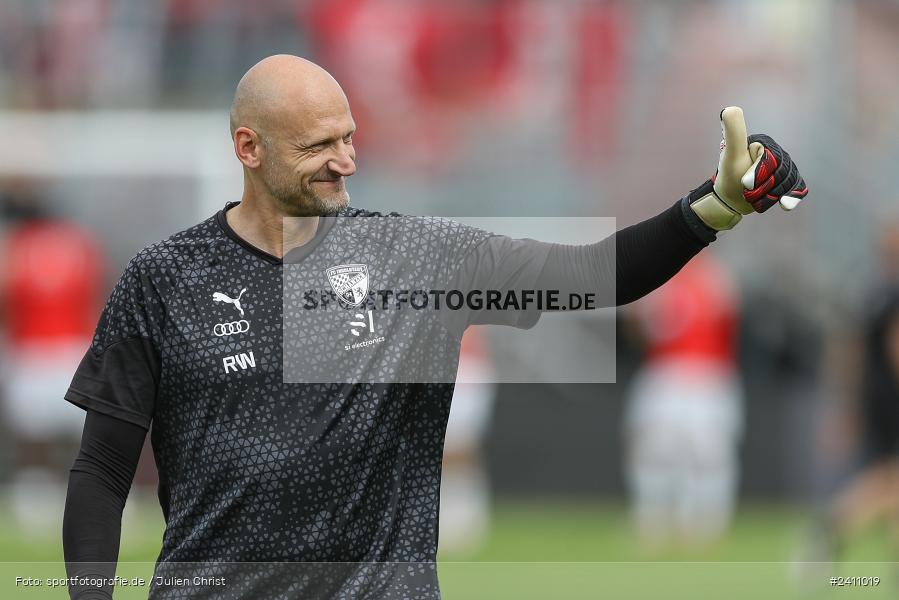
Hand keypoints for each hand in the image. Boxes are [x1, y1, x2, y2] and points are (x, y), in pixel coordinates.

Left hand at [690, 106, 808, 230]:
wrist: (729, 199)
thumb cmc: (729, 175)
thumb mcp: (730, 153)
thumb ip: (733, 132)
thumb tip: (728, 109)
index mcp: (764, 143)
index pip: (771, 160)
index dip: (759, 174)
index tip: (744, 183)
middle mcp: (777, 152)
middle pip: (781, 173)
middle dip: (764, 187)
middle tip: (747, 192)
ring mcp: (784, 166)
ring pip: (788, 182)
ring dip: (771, 195)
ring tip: (755, 198)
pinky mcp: (787, 180)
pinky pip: (797, 187)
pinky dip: (792, 197)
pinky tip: (784, 205)